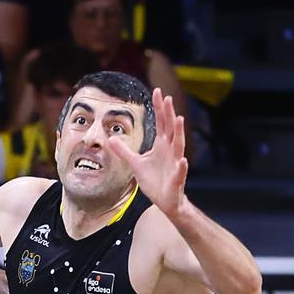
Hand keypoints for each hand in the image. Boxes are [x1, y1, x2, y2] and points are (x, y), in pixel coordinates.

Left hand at [104, 88, 187, 217]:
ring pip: (178, 146)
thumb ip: (124, 151)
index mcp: (162, 145)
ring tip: (179, 119)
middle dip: (169, 113)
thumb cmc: (154, 181)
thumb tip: (110, 139)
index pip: (162, 122)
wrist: (165, 201)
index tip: (158, 92)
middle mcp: (171, 151)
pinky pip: (180, 172)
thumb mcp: (135, 164)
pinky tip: (182, 160)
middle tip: (167, 97)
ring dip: (179, 133)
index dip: (160, 108)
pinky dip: (181, 166)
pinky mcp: (177, 179)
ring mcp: (175, 164)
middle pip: (171, 129)